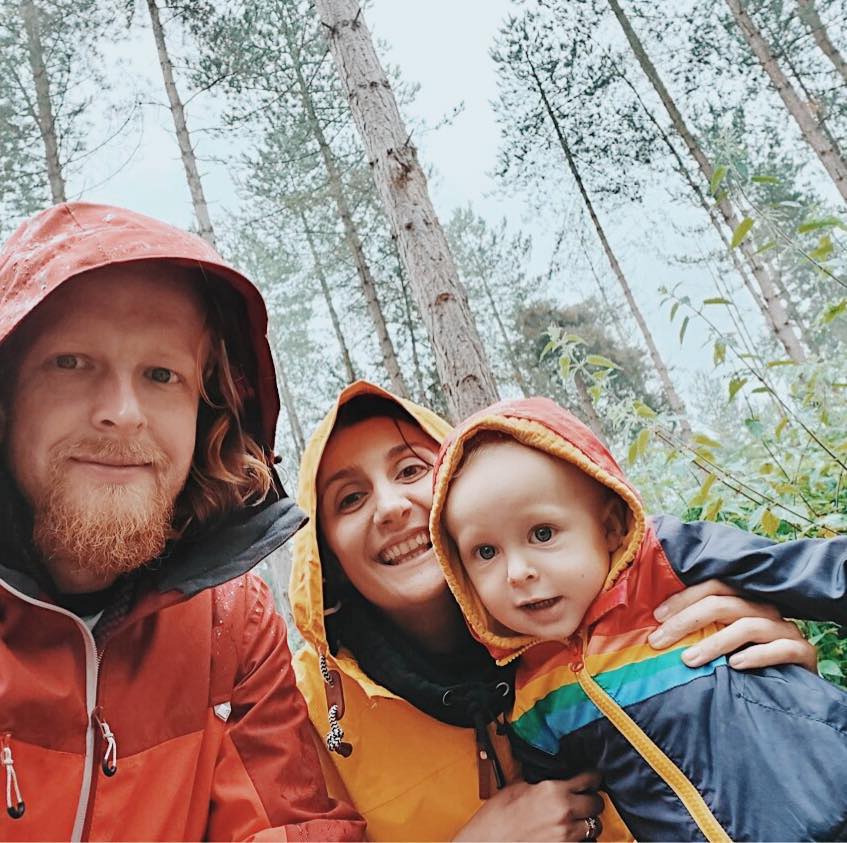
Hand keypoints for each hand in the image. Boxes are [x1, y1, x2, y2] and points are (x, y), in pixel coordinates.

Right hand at [454, 772, 603, 841]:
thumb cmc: (497, 819)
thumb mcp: (518, 787)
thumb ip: (541, 781)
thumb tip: (553, 776)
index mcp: (553, 791)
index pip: (588, 778)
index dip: (592, 776)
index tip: (592, 777)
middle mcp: (564, 812)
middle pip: (597, 803)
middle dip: (592, 799)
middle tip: (585, 797)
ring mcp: (566, 835)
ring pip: (595, 826)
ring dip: (589, 820)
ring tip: (578, 817)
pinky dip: (581, 838)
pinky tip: (571, 833)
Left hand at [648, 579, 816, 671]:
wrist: (795, 691)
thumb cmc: (747, 663)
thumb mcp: (720, 644)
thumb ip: (698, 633)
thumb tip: (655, 634)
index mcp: (743, 601)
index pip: (712, 588)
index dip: (683, 599)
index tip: (656, 617)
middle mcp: (764, 609)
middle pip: (722, 604)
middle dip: (686, 621)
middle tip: (659, 641)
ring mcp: (785, 629)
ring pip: (747, 626)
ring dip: (714, 643)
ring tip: (688, 660)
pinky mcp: (803, 652)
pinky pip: (782, 649)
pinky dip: (756, 656)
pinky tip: (735, 665)